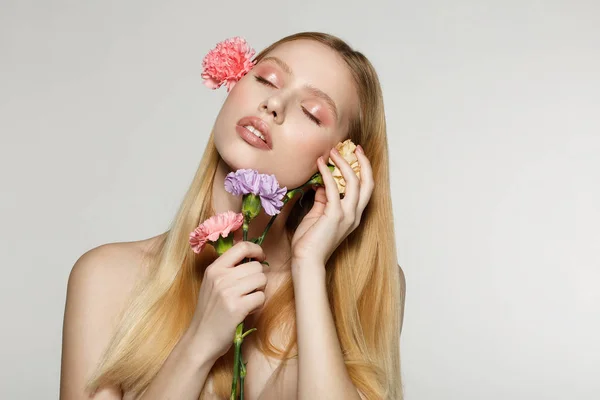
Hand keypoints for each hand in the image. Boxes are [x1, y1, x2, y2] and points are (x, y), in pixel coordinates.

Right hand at [189, 241, 267, 360]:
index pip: (241, 246)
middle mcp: (220, 277)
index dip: (256, 250)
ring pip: (261, 280)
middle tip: (249, 291)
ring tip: (248, 300)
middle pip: (256, 266)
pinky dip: (258, 304)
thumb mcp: (212, 284)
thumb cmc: (209, 312)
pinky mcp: (237, 307)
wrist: (200, 339)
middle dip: (258, 278)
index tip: (260, 258)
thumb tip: (253, 257)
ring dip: (259, 291)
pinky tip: (248, 310)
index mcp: (214, 268)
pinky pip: (261, 297)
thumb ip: (228, 270)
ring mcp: (228, 292)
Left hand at [290, 145, 373, 265]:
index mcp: (353, 216)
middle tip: (354, 148)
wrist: (307, 261)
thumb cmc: (310, 242)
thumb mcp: (318, 216)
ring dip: (344, 164)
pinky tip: (320, 164)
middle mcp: (355, 215)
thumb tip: (322, 183)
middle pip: (368, 183)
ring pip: (354, 183)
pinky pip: (333, 189)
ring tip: (333, 152)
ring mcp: (347, 215)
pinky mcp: (335, 216)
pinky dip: (327, 174)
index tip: (354, 155)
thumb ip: (323, 200)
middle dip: (363, 163)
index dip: (363, 170)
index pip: (365, 189)